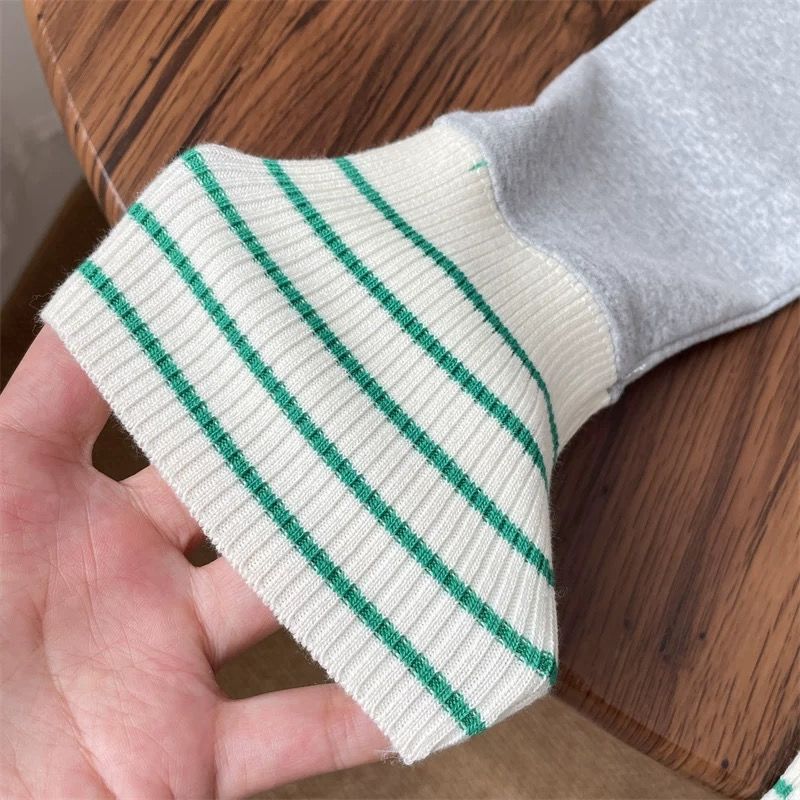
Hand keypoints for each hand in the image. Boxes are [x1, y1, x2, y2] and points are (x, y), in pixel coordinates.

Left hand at [0, 326, 386, 797]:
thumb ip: (41, 403)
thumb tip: (99, 305)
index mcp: (66, 511)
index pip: (156, 414)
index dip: (215, 366)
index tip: (289, 316)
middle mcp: (133, 578)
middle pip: (246, 501)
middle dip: (310, 461)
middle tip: (385, 411)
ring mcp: (166, 665)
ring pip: (288, 607)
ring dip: (356, 576)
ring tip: (429, 527)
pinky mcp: (184, 757)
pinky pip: (294, 735)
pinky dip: (360, 717)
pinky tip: (421, 681)